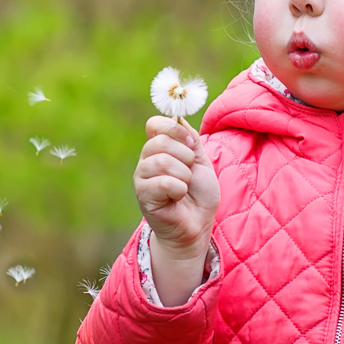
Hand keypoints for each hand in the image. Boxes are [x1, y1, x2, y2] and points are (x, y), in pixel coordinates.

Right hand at [134, 116, 220, 303]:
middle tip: (189, 173)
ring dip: (184, 175)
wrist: (197, 225)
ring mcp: (142, 177)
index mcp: (159, 149)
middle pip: (162, 140)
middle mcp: (146, 160)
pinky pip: (163, 182)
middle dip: (186, 157)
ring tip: (184, 187)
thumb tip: (178, 118)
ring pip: (163, 161)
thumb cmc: (199, 195)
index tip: (190, 145)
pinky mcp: (142, 195)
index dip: (174, 130)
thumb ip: (191, 140)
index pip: (154, 124)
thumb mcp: (201, 162)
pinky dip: (179, 189)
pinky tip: (177, 198)